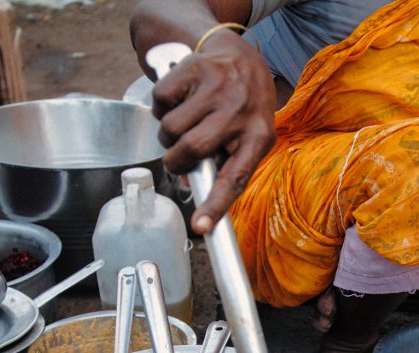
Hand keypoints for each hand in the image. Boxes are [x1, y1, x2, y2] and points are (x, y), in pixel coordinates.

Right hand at [151, 32, 276, 233]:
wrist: (242, 58)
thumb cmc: (244, 110)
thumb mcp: (247, 138)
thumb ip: (224, 165)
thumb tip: (192, 187)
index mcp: (258, 137)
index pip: (236, 178)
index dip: (216, 205)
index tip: (200, 227)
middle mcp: (240, 112)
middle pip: (192, 150)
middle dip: (176, 161)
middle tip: (178, 158)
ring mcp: (217, 88)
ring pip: (171, 128)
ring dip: (168, 135)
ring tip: (184, 125)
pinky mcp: (194, 68)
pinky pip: (160, 100)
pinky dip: (161, 107)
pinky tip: (179, 102)